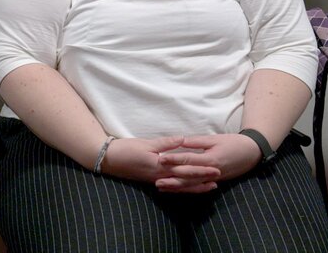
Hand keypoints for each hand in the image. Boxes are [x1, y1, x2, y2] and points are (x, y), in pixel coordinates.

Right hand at [102, 136, 220, 193]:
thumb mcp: (146, 144)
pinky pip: (172, 187)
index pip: (185, 169)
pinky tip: (189, 187)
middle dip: (202, 179)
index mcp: (160, 166)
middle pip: (185, 180)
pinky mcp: (151, 181)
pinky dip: (183, 188)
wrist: (108, 159)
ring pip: (180, 186)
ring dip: (195, 187)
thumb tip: (183, 139)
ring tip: (210, 186)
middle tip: (218, 178)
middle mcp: (160, 176)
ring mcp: (156, 180)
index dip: (201, 169)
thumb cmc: (126, 149)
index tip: (216, 168)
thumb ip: (166, 143)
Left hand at [156, 133, 260, 191]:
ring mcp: (213, 179)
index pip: (189, 160)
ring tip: (161, 188)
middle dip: (172, 178)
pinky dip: (186, 189)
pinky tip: (175, 190)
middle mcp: (211, 172)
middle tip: (155, 180)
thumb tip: (181, 141)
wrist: (253, 153)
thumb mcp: (215, 139)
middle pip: (188, 177)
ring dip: (177, 187)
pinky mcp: (214, 181)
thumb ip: (197, 141)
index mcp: (211, 159)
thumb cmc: (234, 143)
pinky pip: (198, 187)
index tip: (160, 158)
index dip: (174, 159)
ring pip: (192, 185)